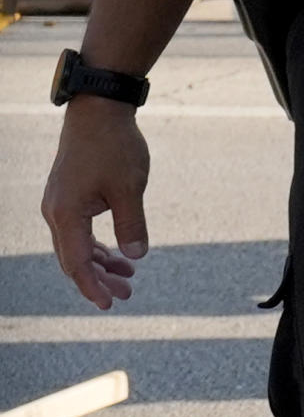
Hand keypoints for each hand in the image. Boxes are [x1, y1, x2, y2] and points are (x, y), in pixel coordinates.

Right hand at [42, 98, 151, 309]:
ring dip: (100, 263)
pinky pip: (80, 231)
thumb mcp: (129, 189)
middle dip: (98, 279)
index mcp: (66, 214)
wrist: (98, 112)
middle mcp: (56, 212)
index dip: (92, 286)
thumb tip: (134, 256)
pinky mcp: (69, 197)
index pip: (76, 262)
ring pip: (77, 246)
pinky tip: (118, 255)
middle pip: (74, 258)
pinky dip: (98, 245)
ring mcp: (60, 204)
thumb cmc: (114, 148)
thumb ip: (131, 224)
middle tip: (126, 295)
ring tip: (128, 279)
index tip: (110, 304)